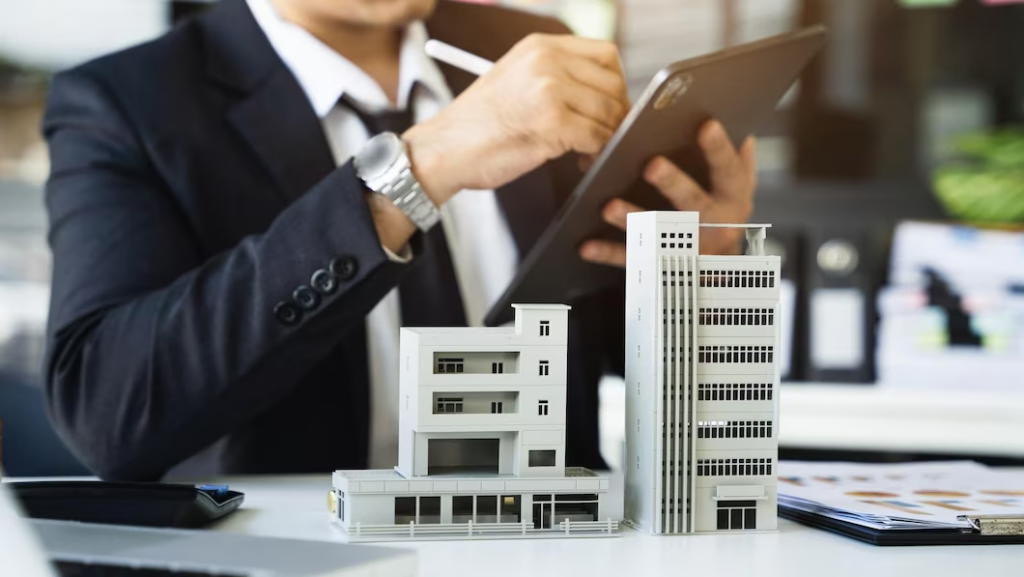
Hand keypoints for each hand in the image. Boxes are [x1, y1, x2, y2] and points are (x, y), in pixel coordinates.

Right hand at [401, 33, 629, 204]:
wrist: (443, 150)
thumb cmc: (477, 125)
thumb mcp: (516, 80)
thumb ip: (556, 77)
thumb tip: (605, 95)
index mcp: (539, 46)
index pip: (605, 54)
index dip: (616, 84)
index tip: (610, 106)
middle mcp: (546, 61)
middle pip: (613, 83)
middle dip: (617, 113)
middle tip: (606, 134)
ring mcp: (550, 89)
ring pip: (608, 112)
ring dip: (607, 137)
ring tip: (590, 151)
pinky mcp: (552, 121)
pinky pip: (597, 137)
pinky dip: (596, 153)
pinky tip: (582, 160)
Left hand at [579, 120, 756, 266]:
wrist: (724, 271)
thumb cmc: (724, 216)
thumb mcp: (738, 188)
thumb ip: (736, 158)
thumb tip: (737, 124)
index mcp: (731, 197)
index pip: (727, 169)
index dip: (718, 148)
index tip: (706, 125)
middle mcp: (713, 223)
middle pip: (693, 202)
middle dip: (673, 184)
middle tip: (652, 165)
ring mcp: (687, 246)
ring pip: (659, 232)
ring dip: (632, 218)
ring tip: (608, 206)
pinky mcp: (661, 263)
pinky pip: (633, 258)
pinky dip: (608, 253)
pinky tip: (587, 245)